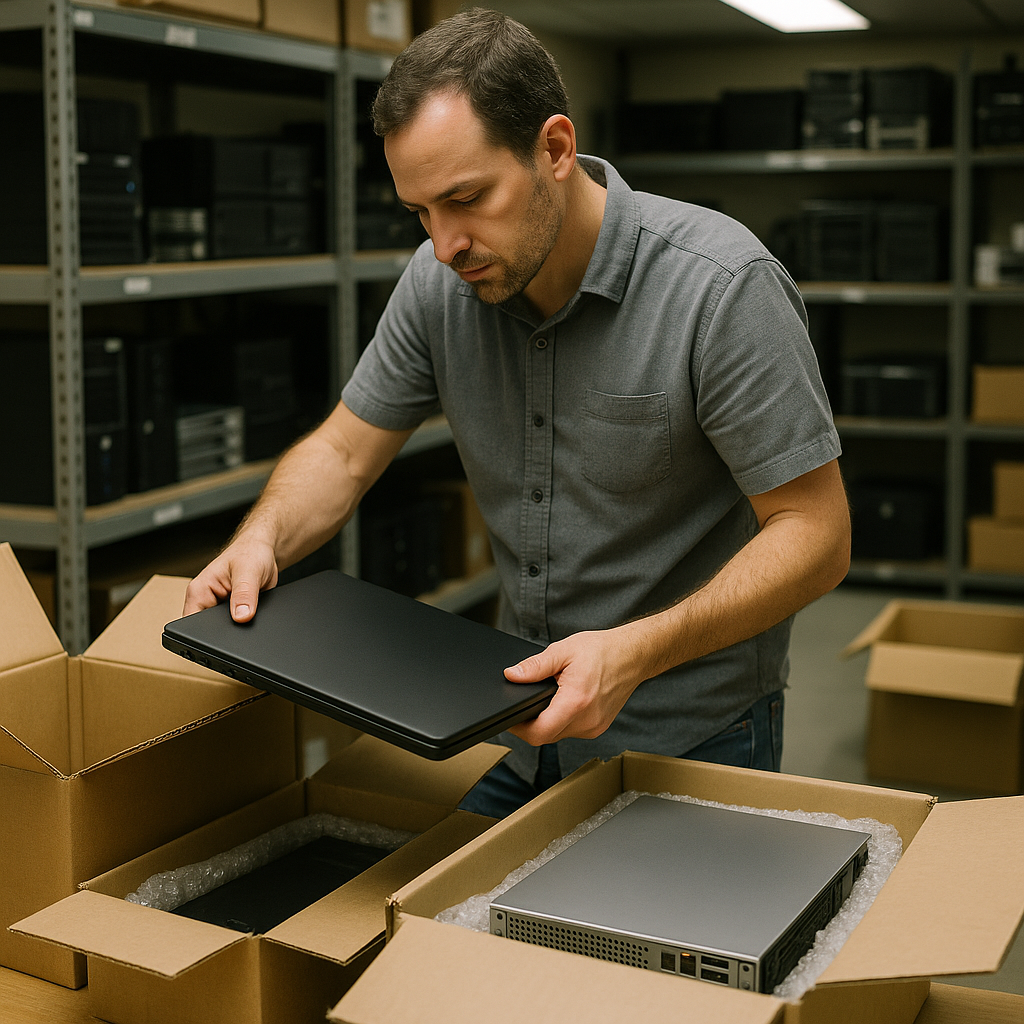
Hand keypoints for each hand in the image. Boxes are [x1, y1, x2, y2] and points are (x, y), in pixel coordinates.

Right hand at [182, 536, 278, 621]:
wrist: (262, 551)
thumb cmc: (250, 553)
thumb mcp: (248, 571)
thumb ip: (244, 595)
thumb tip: (241, 616)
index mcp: (199, 590)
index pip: (190, 623)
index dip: (204, 633)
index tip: (224, 630)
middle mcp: (206, 599)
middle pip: (207, 629)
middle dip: (225, 630)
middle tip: (242, 616)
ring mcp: (219, 607)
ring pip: (224, 629)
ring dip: (237, 626)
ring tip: (249, 608)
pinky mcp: (233, 611)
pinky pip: (236, 625)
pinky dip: (245, 624)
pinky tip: (253, 612)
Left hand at [504, 627, 646, 744]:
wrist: (633, 655)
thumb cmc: (602, 651)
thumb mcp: (563, 651)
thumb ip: (535, 666)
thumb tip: (512, 675)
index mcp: (576, 702)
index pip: (538, 732)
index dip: (518, 728)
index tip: (509, 718)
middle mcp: (587, 720)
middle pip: (546, 736)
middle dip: (531, 723)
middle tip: (525, 703)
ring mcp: (594, 727)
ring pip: (558, 734)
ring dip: (548, 722)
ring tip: (549, 698)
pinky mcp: (598, 727)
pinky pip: (571, 731)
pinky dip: (562, 720)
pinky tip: (563, 702)